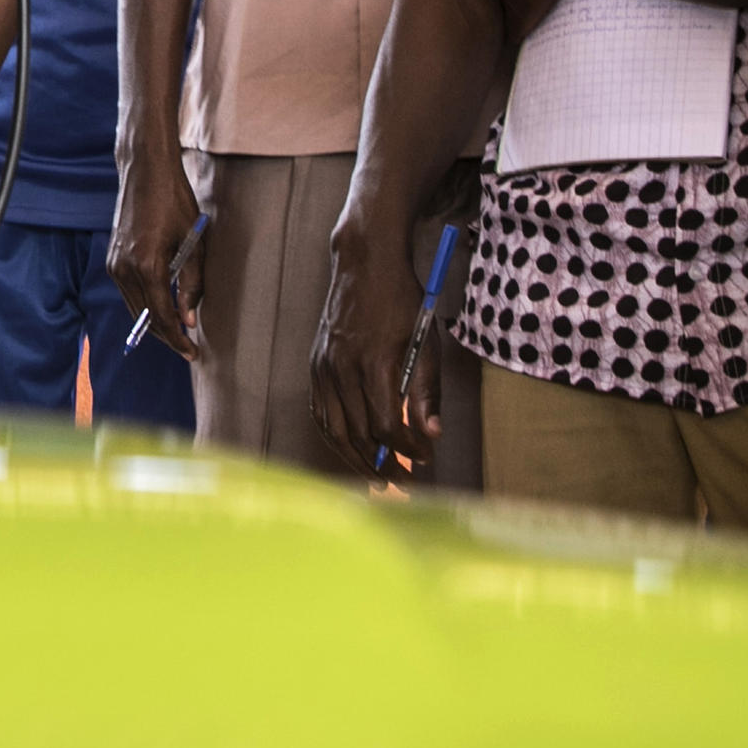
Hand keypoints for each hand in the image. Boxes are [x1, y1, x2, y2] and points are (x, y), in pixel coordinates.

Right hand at [107, 146, 209, 358]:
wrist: (145, 172)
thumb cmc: (175, 201)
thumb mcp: (194, 242)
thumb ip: (192, 283)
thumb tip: (189, 318)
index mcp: (148, 265)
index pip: (162, 316)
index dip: (178, 338)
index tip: (192, 352)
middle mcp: (125, 269)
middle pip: (145, 317)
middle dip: (166, 336)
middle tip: (187, 348)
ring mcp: (114, 265)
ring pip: (134, 307)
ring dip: (154, 322)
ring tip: (177, 330)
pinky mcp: (112, 259)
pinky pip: (128, 293)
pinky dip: (144, 305)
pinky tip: (161, 307)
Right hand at [308, 218, 436, 471]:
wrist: (364, 263)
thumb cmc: (401, 301)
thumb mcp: (425, 341)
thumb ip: (428, 391)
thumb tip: (432, 434)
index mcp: (374, 363)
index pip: (388, 425)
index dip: (408, 449)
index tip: (427, 460)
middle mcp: (342, 369)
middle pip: (359, 435)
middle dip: (382, 465)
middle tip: (403, 484)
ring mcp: (324, 368)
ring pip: (335, 430)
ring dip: (356, 460)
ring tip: (376, 478)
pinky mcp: (315, 365)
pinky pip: (320, 413)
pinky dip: (335, 437)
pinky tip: (350, 449)